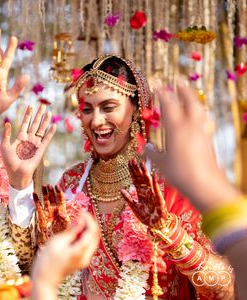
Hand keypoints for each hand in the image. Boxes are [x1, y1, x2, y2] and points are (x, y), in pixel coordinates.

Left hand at [1, 104, 56, 188]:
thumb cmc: (9, 162)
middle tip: (43, 105)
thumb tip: (7, 122)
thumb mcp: (5, 146)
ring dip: (45, 121)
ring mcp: (35, 144)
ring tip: (49, 112)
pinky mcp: (40, 149)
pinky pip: (46, 139)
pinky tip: (54, 125)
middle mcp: (29, 139)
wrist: (16, 173)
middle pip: (35, 124)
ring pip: (41, 129)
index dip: (28, 115)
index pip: (25, 123)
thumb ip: (6, 134)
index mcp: (20, 137)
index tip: (30, 106)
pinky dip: (50, 132)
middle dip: (39, 115)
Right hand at [31, 211, 99, 288]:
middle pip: (95, 236)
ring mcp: (85, 260)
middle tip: (81, 213)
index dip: (88, 219)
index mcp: (80, 251)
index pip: (91, 231)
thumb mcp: (57, 241)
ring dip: (88, 229)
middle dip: (90, 223)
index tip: (82, 210)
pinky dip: (85, 236)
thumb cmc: (47, 260)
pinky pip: (88, 245)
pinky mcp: (81, 260)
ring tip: (79, 219)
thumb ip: (72, 230)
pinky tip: (77, 230)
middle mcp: (86, 257)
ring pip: (93, 240)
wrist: (45, 278)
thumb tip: (80, 219)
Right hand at [34, 185, 70, 245]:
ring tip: (43, 186)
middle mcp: (55, 211)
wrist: (54, 243)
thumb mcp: (66, 227)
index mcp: (62, 211)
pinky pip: (39, 207)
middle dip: (51, 191)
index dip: (59, 192)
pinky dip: (36, 201)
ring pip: (46, 201)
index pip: (61, 199)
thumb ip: (66, 219)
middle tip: (48, 185)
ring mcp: (48, 213)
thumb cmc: (62, 235)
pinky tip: (34, 194)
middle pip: (53, 198)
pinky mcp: (42, 217)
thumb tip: (64, 213)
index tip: (56, 186)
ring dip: (44, 194)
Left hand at [121, 159, 167, 228]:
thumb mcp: (134, 207)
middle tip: (133, 159)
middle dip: (137, 169)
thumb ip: (128, 199)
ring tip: (142, 163)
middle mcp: (147, 191)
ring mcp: (153, 195)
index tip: (129, 162)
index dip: (132, 171)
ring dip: (145, 173)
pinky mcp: (159, 200)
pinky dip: (155, 183)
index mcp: (141, 193)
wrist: (156, 225)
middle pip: (141, 178)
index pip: (136, 180)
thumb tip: (121, 190)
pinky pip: (157, 190)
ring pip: (148, 181)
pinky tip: (154, 175)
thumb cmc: (146, 216)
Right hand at [146, 81, 241, 211]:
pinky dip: (198, 113)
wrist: (205, 184)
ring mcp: (202, 132)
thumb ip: (153, 153)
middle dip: (183, 89)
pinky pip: (203, 120)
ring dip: (193, 99)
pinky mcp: (209, 140)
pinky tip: (197, 117)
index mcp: (176, 128)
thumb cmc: (179, 174)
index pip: (169, 104)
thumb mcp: (161, 163)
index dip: (162, 93)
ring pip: (199, 109)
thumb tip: (148, 148)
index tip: (157, 84)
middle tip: (178, 80)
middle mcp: (191, 126)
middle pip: (189, 100)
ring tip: (189, 96)